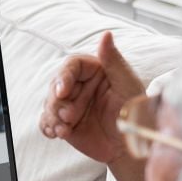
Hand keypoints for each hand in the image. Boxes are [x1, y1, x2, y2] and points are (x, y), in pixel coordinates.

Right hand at [39, 31, 144, 163]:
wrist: (131, 147)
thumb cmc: (134, 113)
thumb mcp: (127, 84)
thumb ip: (113, 60)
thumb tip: (106, 34)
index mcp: (94, 72)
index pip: (71, 66)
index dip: (63, 77)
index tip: (62, 91)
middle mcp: (80, 87)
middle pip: (56, 86)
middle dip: (57, 102)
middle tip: (68, 116)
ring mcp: (70, 105)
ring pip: (49, 104)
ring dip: (53, 116)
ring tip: (64, 129)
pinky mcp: (65, 124)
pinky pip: (46, 122)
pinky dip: (47, 127)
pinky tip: (56, 133)